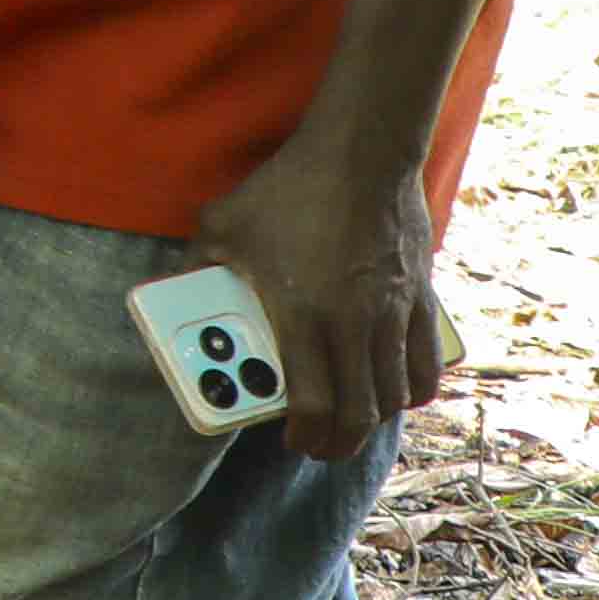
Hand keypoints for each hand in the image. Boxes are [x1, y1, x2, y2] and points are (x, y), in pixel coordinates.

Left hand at [196, 126, 447, 458]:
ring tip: (352, 423)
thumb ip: (195, 265)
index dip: (304, 434)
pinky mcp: (422, 300)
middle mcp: (353, 323)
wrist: (359, 154)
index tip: (290, 440)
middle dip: (337, 443)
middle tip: (319, 446)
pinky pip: (428, 365)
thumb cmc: (287, 188)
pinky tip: (396, 391)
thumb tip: (171, 292)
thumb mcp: (222, 225)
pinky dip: (414, 389)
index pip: (312, 404)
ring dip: (373, 420)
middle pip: (358, 414)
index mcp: (302, 314)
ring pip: (395, 396)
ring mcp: (393, 314)